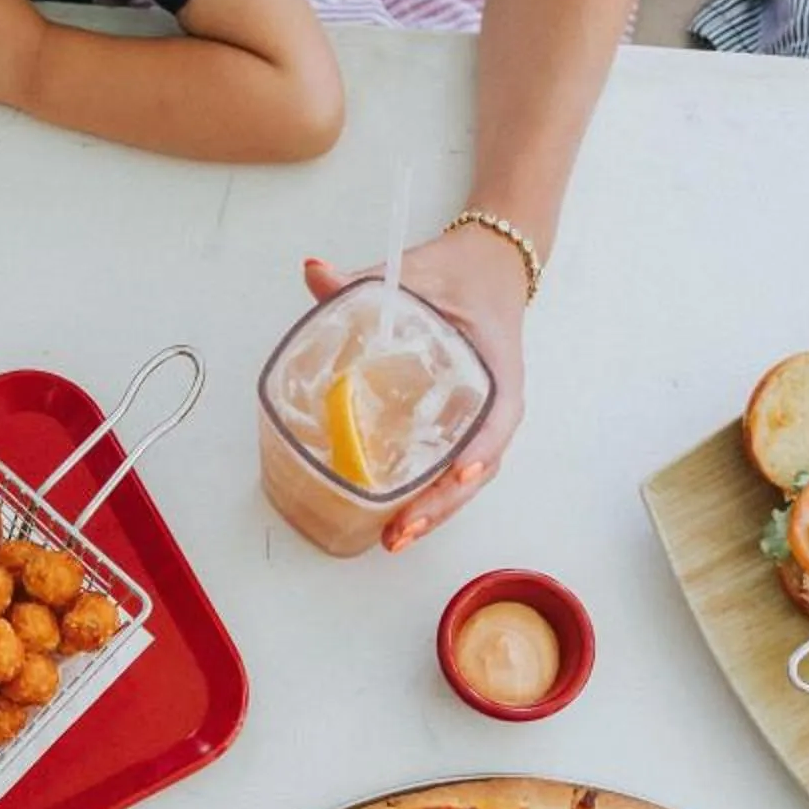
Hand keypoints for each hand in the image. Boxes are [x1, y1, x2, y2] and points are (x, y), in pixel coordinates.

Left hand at [303, 226, 529, 551]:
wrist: (487, 270)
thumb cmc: (455, 275)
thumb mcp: (413, 272)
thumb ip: (361, 279)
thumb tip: (313, 272)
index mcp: (495, 369)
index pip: (495, 419)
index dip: (479, 450)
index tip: (460, 472)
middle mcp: (495, 403)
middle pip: (477, 467)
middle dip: (441, 504)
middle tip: (400, 529)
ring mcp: (482, 420)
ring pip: (465, 480)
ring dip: (434, 513)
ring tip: (394, 538)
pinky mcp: (464, 428)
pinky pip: (452, 470)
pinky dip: (430, 497)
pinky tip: (398, 520)